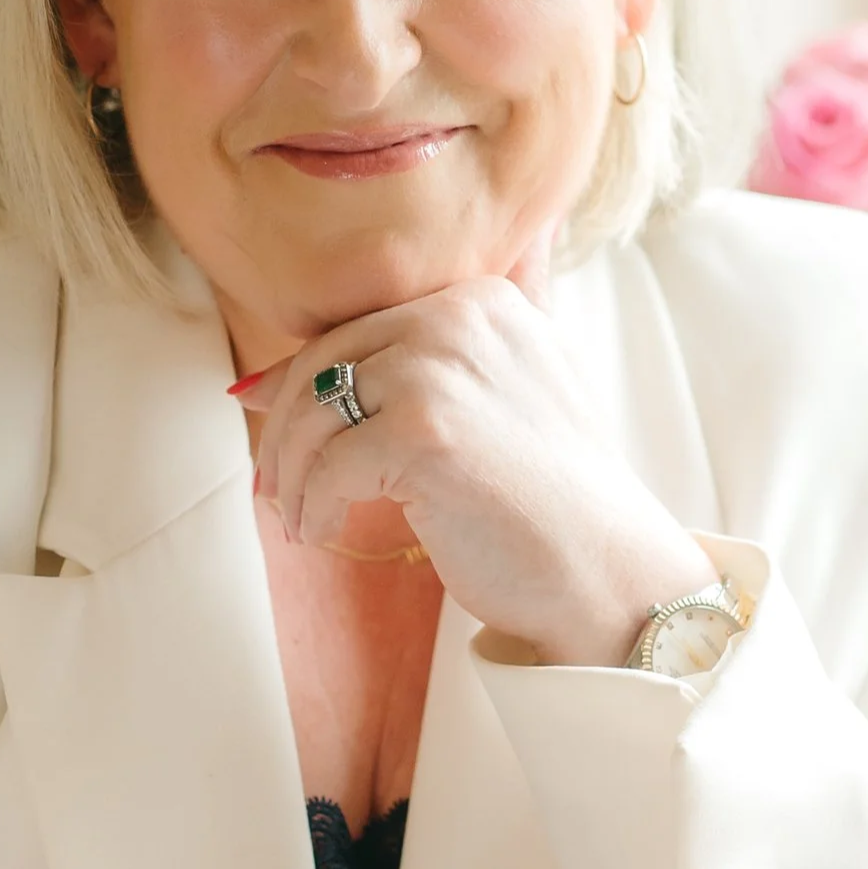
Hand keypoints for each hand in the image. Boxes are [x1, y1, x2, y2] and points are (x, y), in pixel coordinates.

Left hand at [235, 277, 716, 665]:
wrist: (609, 569)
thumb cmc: (549, 501)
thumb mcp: (490, 405)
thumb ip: (406, 377)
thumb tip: (258, 385)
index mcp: (482, 299)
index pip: (360, 329)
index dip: (305, 386)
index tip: (283, 439)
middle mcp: (461, 315)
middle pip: (325, 362)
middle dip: (285, 432)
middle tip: (273, 489)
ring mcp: (443, 367)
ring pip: (315, 412)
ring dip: (291, 474)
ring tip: (300, 518)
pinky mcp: (425, 429)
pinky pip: (328, 466)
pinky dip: (314, 506)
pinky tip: (325, 533)